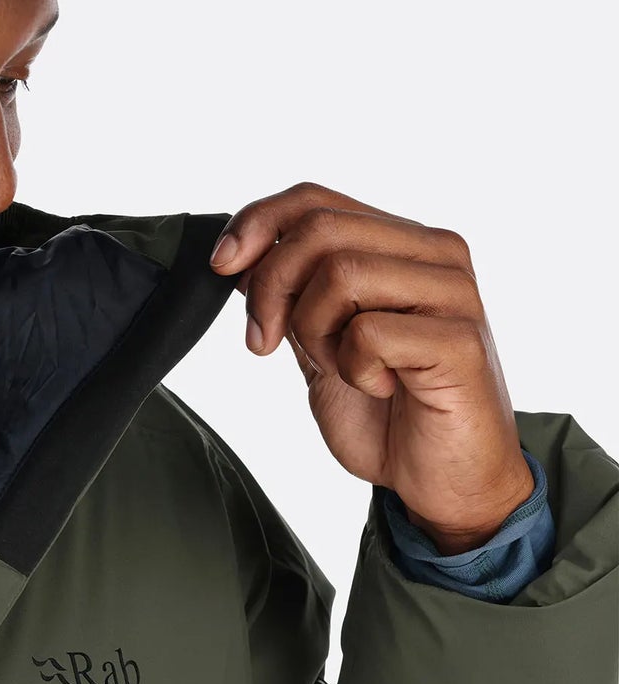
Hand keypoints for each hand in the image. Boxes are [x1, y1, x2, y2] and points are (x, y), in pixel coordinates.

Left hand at [209, 182, 534, 553]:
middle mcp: (436, 255)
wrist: (444, 483)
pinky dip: (355, 368)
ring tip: (341, 367)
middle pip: (320, 229)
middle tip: (264, 341)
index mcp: (403, 244)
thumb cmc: (388, 414)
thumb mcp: (320, 343)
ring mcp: (454, 294)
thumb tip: (240, 255)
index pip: (315, 199)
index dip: (256, 223)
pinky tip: (382, 387)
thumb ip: (293, 296)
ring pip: (341, 273)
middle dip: (271, 287)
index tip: (221, 268)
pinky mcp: (461, 341)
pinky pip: (371, 332)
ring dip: (316, 331)